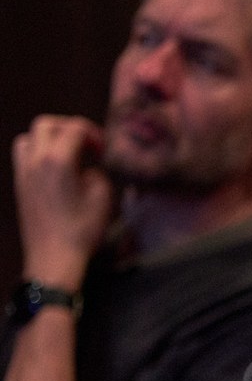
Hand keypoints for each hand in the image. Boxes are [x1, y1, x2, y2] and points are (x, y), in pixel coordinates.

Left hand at [12, 115, 112, 285]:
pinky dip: (39, 153)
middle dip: (68, 127)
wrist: (54, 255)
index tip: (103, 149)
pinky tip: (55, 169)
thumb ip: (96, 173)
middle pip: (46, 124)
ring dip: (49, 138)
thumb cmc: (81, 229)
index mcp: (58, 160)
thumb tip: (88, 168)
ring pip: (29, 138)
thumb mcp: (103, 198)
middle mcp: (36, 160)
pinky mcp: (20, 184)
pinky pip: (24, 156)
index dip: (92, 133)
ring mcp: (24, 172)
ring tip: (66, 153)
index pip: (73, 128)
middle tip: (85, 144)